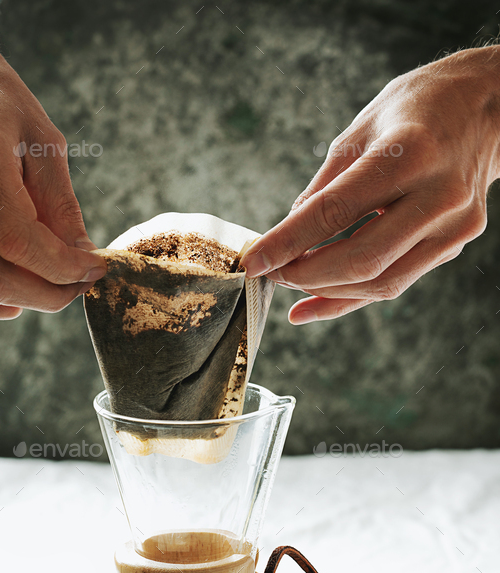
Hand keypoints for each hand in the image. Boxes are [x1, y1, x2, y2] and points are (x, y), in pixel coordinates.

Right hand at [0, 0, 105, 321]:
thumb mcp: (43, 140)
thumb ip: (62, 205)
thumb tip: (83, 260)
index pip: (20, 243)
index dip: (65, 268)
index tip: (96, 267)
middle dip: (51, 294)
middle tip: (82, 281)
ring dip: (27, 301)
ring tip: (54, 275)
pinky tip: (21, 279)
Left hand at [242, 48, 499, 322]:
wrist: (487, 108)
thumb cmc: (415, 110)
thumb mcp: (359, 132)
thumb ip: (324, 189)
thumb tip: (287, 237)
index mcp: (411, 154)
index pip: (337, 210)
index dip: (289, 242)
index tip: (253, 261)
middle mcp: (439, 195)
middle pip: (363, 259)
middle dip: (308, 274)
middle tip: (273, 273)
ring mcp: (453, 226)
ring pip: (382, 282)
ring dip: (327, 290)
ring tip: (291, 282)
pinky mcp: (454, 244)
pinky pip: (396, 282)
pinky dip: (351, 298)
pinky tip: (313, 306)